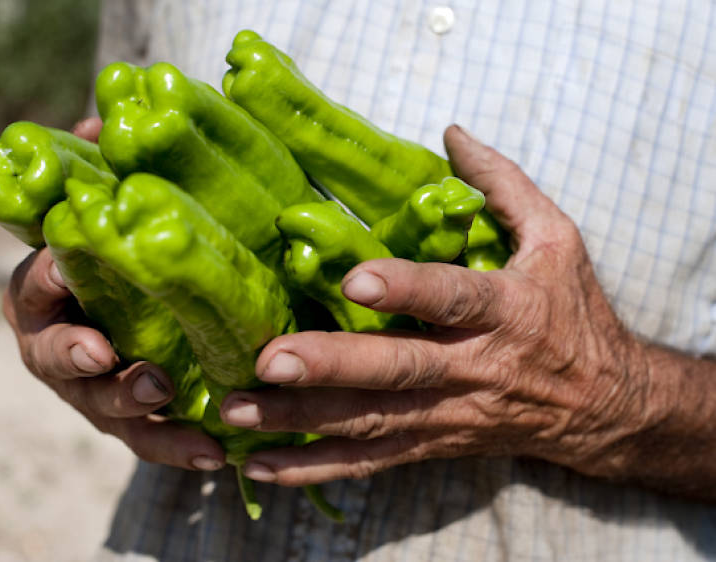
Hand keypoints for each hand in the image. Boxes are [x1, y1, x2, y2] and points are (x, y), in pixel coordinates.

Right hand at [2, 117, 223, 470]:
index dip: (45, 274)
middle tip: (100, 350)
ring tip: (163, 395)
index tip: (65, 264)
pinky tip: (215, 453)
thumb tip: (100, 123)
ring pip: (100, 405)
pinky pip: (149, 442)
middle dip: (71, 353)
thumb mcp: (121, 218)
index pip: (35, 281)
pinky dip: (179, 448)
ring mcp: (95, 390)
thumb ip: (105, 177)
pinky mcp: (134, 422)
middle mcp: (63, 344)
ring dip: (128, 404)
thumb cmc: (131, 261)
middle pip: (50, 354)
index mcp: (53, 292)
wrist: (150, 318)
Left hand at [219, 125, 654, 485]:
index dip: (408, 290)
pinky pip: (371, 462)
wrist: (606, 406)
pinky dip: (316, 467)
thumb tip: (451, 133)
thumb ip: (503, 186)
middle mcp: (474, 369)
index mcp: (506, 310)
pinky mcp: (433, 444)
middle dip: (331, 367)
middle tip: (268, 360)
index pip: (453, 298)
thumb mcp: (558, 239)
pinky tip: (261, 465)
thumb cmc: (573, 313)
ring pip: (371, 422)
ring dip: (302, 421)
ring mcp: (450, 415)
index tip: (353, 281)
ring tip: (237, 412)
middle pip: (398, 371)